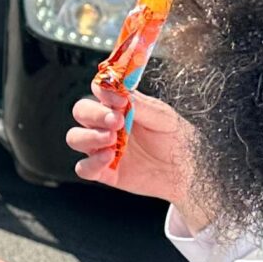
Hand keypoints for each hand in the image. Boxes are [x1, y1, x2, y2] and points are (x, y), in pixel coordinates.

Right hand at [69, 86, 208, 220]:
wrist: (187, 171)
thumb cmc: (177, 139)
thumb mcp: (164, 117)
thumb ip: (141, 106)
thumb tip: (122, 94)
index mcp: (120, 106)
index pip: (99, 89)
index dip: (102, 91)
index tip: (118, 99)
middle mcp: (107, 125)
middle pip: (81, 111)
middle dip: (94, 114)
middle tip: (116, 121)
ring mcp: (103, 148)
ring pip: (75, 138)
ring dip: (88, 136)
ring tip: (112, 139)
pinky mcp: (105, 171)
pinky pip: (83, 168)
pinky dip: (91, 163)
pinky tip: (108, 158)